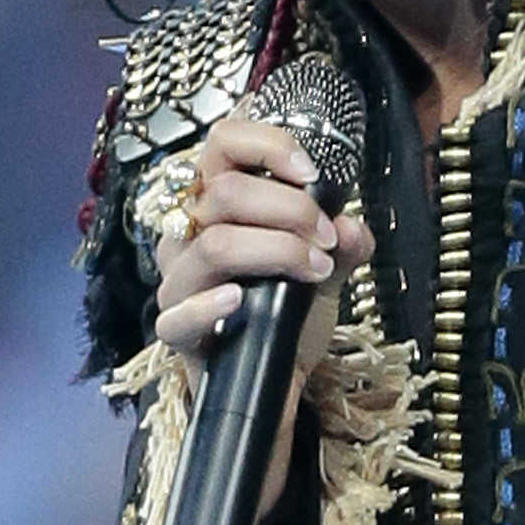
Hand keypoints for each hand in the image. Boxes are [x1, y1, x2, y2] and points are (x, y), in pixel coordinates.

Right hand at [150, 113, 372, 373]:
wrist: (276, 380)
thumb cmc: (288, 316)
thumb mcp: (326, 271)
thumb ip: (343, 245)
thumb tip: (349, 227)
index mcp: (218, 204)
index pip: (223, 144)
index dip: (269, 147)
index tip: (312, 175)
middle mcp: (190, 233)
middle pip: (226, 192)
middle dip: (290, 209)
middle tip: (326, 239)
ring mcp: (179, 280)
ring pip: (214, 245)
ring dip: (277, 250)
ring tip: (315, 271)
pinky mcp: (176, 330)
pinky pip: (178, 314)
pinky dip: (213, 305)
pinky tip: (243, 301)